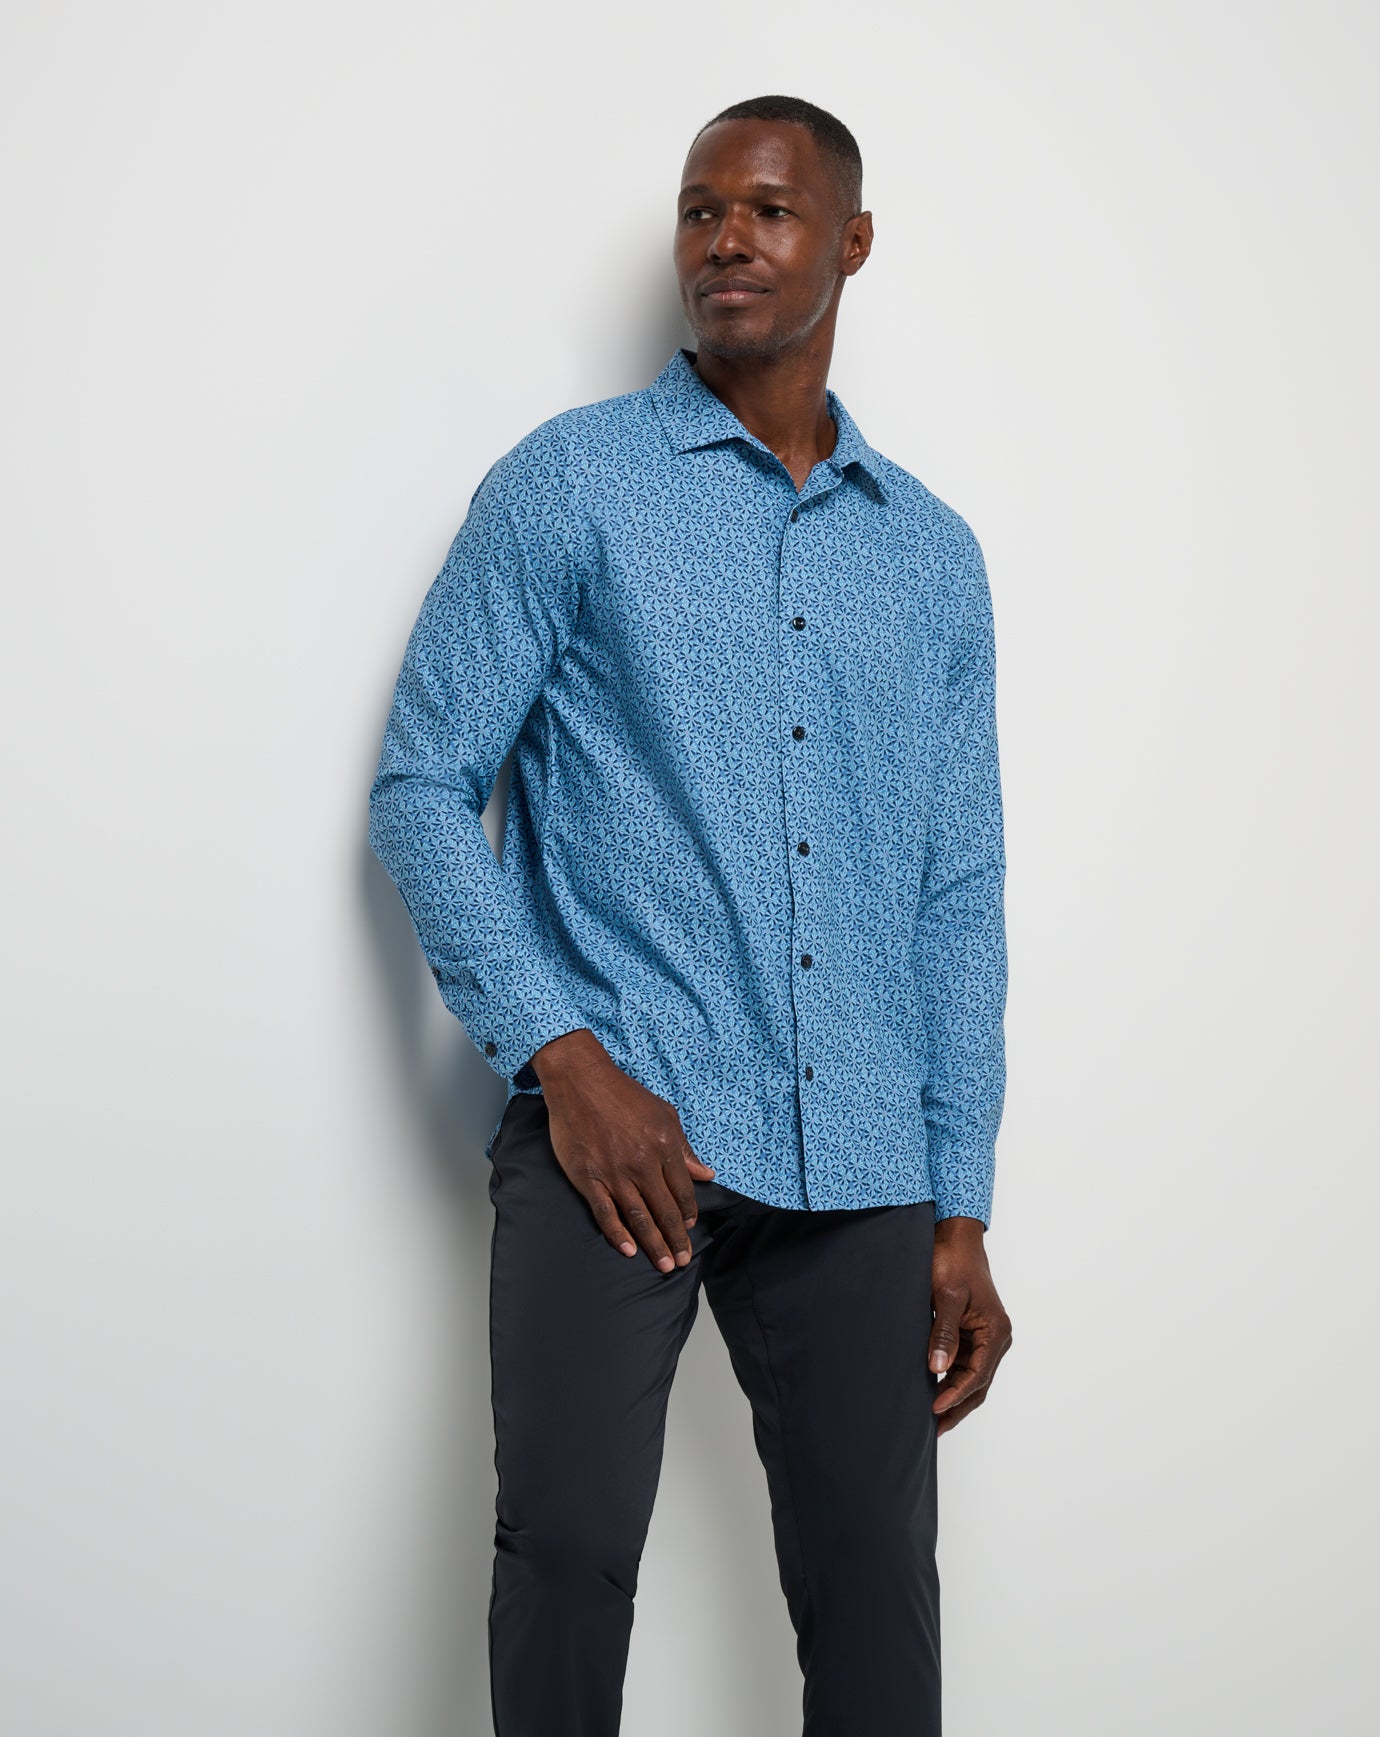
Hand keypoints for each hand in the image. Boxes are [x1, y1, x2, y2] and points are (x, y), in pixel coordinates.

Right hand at [528, 1029, 717, 1273]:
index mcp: (664, 1147)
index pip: (682, 1191)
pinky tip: (628, 1250)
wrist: (581, 1081)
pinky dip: (618, 1234)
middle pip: (664, 1210)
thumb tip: (705, 1173)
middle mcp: (642, 1164)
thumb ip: (684, 1148)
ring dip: (653, 1244)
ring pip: (639, 1217)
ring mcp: (614, 1173)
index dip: (687, 1214)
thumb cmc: (624, 1095)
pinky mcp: (588, 1178)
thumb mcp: (664, 1114)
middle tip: (682, 1261)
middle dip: (676, 1240)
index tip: (689, 1229)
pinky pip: (605, 1213)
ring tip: (664, 1265)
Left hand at [927, 1216, 1012, 1435]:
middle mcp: (995, 1338)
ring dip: (953, 1396)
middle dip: (957, 1406)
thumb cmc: (953, 1261)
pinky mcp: (970, 1333)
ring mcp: (984, 1337)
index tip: (934, 1408)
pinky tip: (933, 1391)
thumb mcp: (947, 1296)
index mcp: (996, 1331)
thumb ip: (944, 1333)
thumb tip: (937, 1368)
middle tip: (934, 1428)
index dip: (956, 1394)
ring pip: (970, 1377)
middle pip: (978, 1383)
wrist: (954, 1237)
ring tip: (931, 1418)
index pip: (978, 1375)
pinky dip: (949, 1380)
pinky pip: (962, 1364)